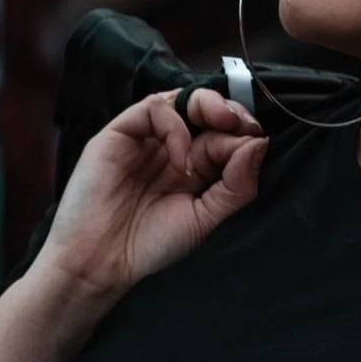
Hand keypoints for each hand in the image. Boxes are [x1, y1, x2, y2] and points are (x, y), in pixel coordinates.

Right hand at [37, 88, 267, 302]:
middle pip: (206, 110)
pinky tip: (182, 162)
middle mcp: (171, 147)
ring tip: (225, 127)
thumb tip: (260, 143)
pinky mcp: (120, 133)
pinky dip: (176, 128)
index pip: (225, 135)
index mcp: (194, 166)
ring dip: (210, 107)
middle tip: (246, 126)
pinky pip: (153, 110)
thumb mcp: (205, 218)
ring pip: (181, 100)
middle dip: (232, 112)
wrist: (100, 261)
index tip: (258, 142)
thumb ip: (236, 185)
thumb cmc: (149, 244)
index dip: (244, 133)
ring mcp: (146, 138)